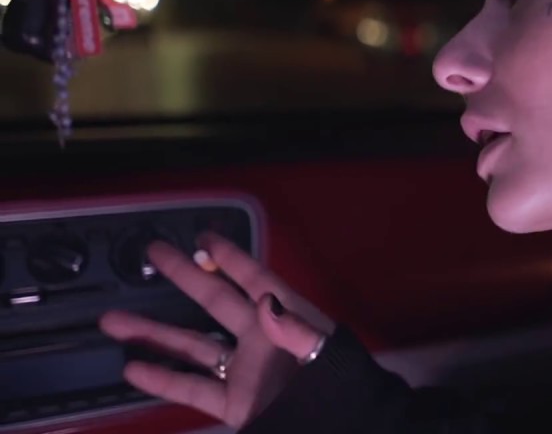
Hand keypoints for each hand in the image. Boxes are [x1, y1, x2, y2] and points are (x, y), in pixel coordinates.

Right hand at [99, 232, 335, 428]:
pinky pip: (194, 389)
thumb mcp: (323, 352)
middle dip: (186, 276)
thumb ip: (294, 328)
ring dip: (154, 334)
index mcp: (285, 317)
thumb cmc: (336, 385)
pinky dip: (164, 380)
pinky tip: (132, 369)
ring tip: (112, 320)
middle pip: (216, 300)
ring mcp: (245, 370)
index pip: (255, 278)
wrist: (340, 425)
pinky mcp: (236, 404)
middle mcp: (260, 337)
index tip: (203, 236)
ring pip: (193, 346)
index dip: (231, 256)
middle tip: (153, 252)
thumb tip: (266, 300)